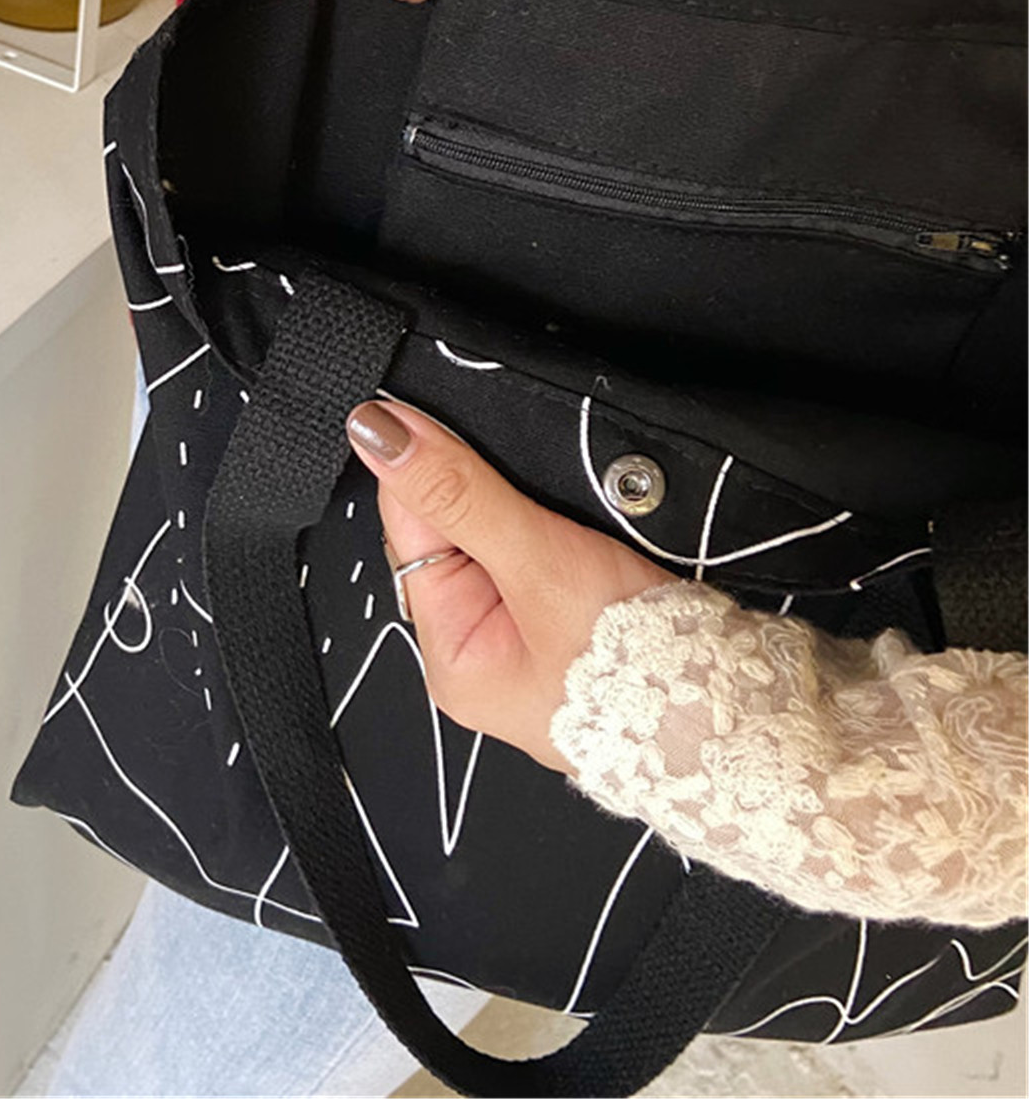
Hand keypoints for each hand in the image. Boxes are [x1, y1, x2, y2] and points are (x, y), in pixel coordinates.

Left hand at [346, 400, 670, 773]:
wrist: (758, 720)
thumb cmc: (649, 676)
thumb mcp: (537, 565)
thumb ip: (457, 493)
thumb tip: (378, 436)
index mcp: (453, 658)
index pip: (410, 531)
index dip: (421, 468)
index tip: (429, 414)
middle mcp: (489, 655)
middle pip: (459, 531)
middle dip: (487, 487)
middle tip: (526, 472)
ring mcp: (542, 642)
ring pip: (512, 536)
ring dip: (534, 503)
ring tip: (568, 504)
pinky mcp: (591, 624)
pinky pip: (557, 554)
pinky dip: (571, 527)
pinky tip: (594, 522)